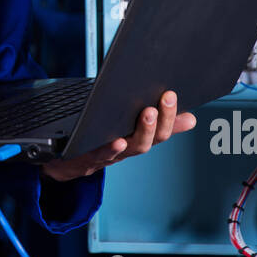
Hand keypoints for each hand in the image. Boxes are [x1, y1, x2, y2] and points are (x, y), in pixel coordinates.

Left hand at [41, 90, 194, 181]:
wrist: (66, 161)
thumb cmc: (101, 141)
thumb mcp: (130, 129)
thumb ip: (158, 122)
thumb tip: (190, 118)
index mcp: (138, 138)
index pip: (163, 129)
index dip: (174, 116)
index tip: (177, 95)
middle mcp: (129, 148)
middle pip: (152, 138)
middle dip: (163, 118)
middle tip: (166, 97)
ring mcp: (112, 155)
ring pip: (134, 147)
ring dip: (143, 131)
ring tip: (149, 113)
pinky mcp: (90, 158)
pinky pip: (103, 155)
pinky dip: (112, 149)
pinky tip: (118, 139)